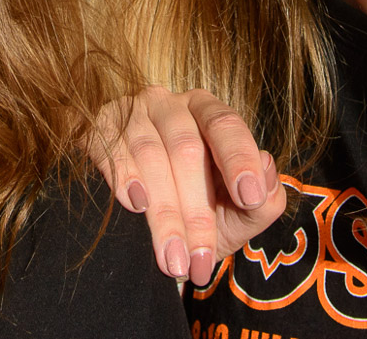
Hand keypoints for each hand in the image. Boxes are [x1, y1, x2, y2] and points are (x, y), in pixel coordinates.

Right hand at [94, 87, 286, 286]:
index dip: (238, 158)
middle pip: (186, 148)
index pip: (226, 125)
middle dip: (195, 212)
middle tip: (200, 261)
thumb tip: (268, 166)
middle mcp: (170, 105)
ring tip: (172, 259)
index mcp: (209, 115)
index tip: (249, 197)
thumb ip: (265, 199)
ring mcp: (132, 113)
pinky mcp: (99, 129)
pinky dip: (123, 176)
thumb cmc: (198, 216)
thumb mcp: (237, 215)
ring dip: (163, 214)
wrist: (142, 235)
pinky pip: (109, 148)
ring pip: (149, 155)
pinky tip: (135, 205)